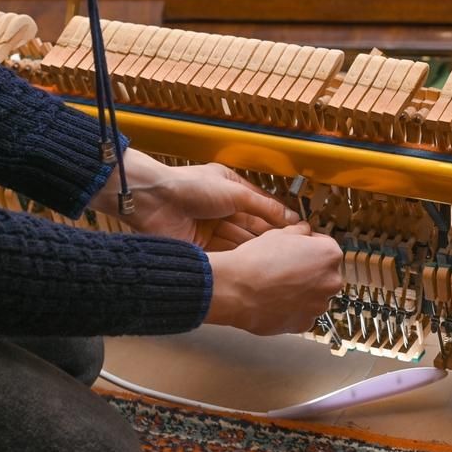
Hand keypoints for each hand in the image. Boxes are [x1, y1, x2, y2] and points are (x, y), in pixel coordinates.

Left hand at [91, 149, 298, 249]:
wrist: (154, 202)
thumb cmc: (190, 187)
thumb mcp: (235, 192)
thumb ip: (265, 206)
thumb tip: (291, 217)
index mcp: (230, 189)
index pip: (261, 207)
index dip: (278, 219)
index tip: (298, 232)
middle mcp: (222, 209)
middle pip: (252, 226)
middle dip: (270, 237)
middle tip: (291, 250)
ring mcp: (211, 229)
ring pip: (241, 242)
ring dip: (256, 249)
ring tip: (278, 260)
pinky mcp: (202, 248)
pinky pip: (227, 253)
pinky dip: (240, 258)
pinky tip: (256, 264)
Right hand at [204, 223, 343, 334]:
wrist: (236, 289)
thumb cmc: (257, 260)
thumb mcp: (280, 233)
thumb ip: (300, 231)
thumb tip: (304, 230)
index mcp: (329, 255)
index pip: (327, 248)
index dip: (310, 247)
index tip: (299, 250)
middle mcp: (330, 281)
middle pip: (324, 274)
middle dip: (309, 272)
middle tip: (286, 269)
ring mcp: (318, 305)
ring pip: (314, 296)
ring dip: (301, 292)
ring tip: (277, 287)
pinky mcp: (304, 324)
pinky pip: (303, 314)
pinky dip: (292, 310)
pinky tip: (275, 301)